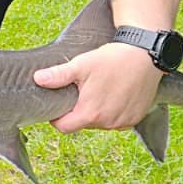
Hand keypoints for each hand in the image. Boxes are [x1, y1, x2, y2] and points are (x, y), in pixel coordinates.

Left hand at [34, 43, 162, 133]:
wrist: (145, 56)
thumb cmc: (112, 59)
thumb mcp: (81, 65)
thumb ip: (58, 75)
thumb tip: (37, 79)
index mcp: (90, 114)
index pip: (64, 127)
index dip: (58, 118)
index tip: (61, 105)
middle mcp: (107, 123)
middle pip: (83, 124)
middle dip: (79, 111)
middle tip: (83, 91)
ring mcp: (123, 122)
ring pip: (101, 123)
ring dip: (97, 112)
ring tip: (101, 90)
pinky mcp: (136, 118)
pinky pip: (117, 121)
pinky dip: (114, 112)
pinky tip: (116, 95)